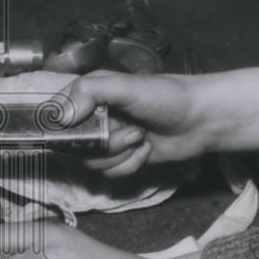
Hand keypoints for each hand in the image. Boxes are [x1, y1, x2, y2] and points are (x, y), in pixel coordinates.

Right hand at [58, 71, 208, 176]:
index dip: (65, 130)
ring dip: (119, 154)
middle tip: (130, 132)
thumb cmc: (165, 96)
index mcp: (89, 95)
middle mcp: (94, 118)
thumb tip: (63, 119)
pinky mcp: (123, 159)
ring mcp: (108, 140)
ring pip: (92, 162)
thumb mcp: (125, 85)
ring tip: (141, 138)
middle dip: (103, 144)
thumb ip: (90, 92)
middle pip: (73, 146)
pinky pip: (111, 173)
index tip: (83, 132)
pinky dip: (131, 164)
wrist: (202, 119)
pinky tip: (147, 149)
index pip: (57, 117)